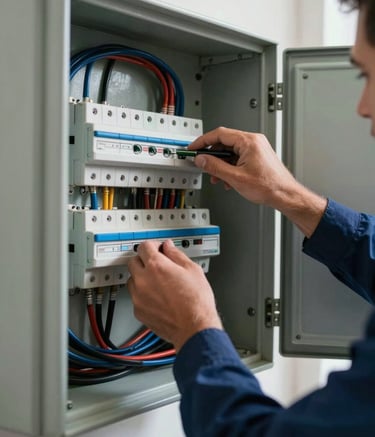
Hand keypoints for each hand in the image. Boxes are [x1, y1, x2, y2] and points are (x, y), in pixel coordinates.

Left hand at [127, 240, 222, 351]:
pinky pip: (135, 297)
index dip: (153, 246)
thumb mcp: (193, 270)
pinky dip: (143, 295)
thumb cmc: (196, 302)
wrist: (195, 327)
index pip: (144, 246)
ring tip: (158, 284)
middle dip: (144, 260)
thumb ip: (177, 255)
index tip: (158, 249)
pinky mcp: (138, 311)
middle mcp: (143, 280)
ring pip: (132, 280)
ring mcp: (138, 297)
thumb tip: (169, 247)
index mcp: (156, 266)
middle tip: (157, 265)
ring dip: (141, 278)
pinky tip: (158, 298)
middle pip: (133, 261)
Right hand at [189, 127, 326, 237]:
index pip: (219, 134)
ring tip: (217, 177)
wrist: (285, 195)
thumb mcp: (235, 177)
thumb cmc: (269, 186)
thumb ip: (215, 166)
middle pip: (224, 143)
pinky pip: (238, 157)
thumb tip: (202, 159)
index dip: (202, 141)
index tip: (193, 148)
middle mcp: (253, 141)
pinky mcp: (257, 156)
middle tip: (202, 164)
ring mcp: (256, 148)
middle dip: (212, 156)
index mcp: (248, 141)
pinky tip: (227, 179)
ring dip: (220, 164)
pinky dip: (230, 167)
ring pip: (230, 152)